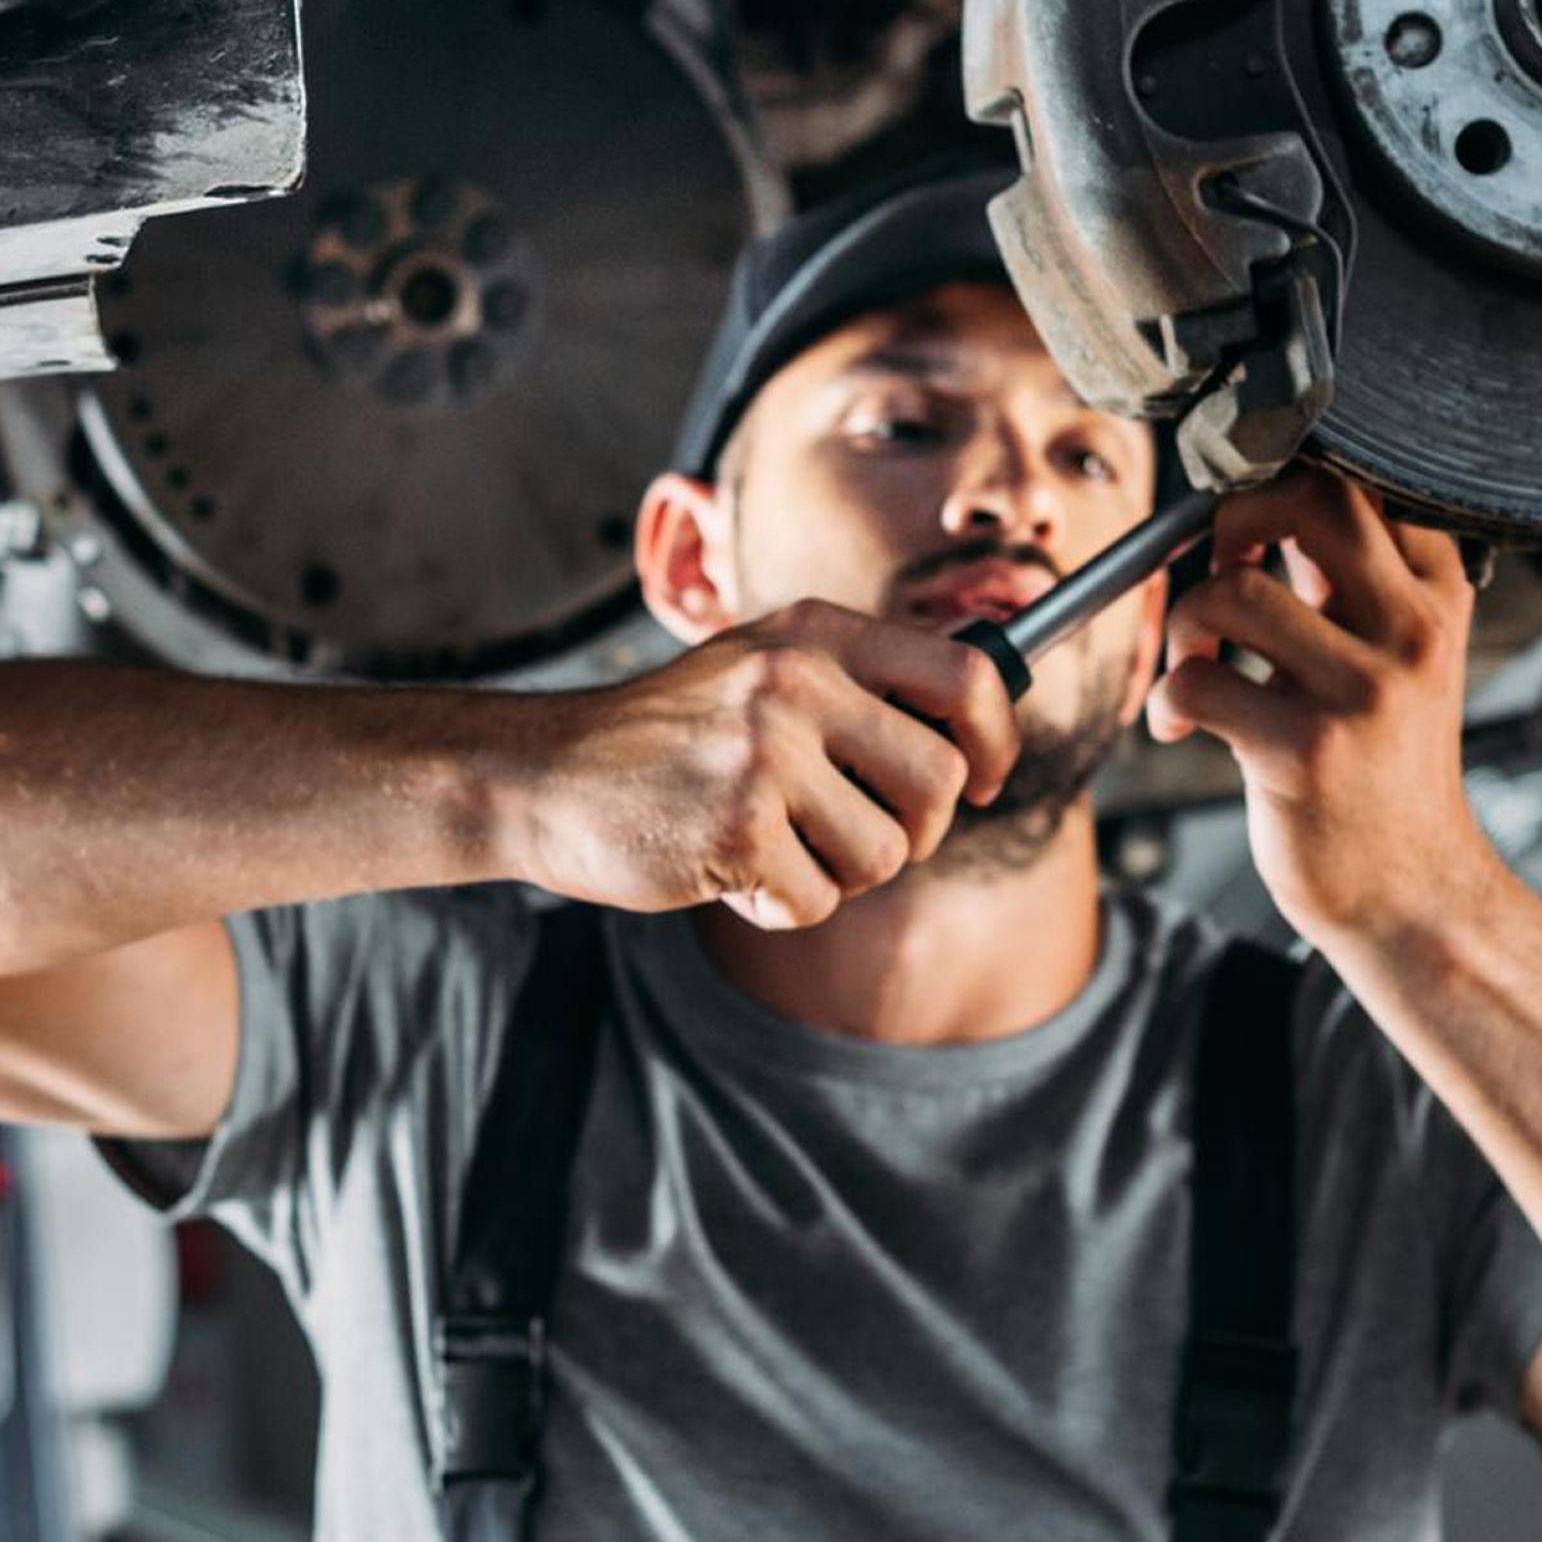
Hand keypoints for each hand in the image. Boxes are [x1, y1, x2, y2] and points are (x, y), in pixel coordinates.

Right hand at [503, 603, 1022, 928]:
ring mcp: (765, 754)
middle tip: (851, 835)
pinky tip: (728, 870)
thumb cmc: (665, 737)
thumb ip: (858, 679)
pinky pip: (816, 901)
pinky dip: (779, 906)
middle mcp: (795, 682)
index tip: (986, 778)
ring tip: (773, 847)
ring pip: (885, 853)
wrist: (545, 774)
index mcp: (813, 634)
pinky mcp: (737, 828)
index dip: (997, 738)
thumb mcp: (759, 666)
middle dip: (912, 831)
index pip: (966, 673)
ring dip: (838, 875)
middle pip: (939, 782)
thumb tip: (986, 702)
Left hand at [1147, 466, 1507, 952]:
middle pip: (1311, 500)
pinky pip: (1197, 681)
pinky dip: (1167, 697)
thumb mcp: (1399, 659)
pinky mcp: (1305, 751)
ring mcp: (1361, 691)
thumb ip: (1351, 583)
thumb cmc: (1386, 773)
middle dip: (1232, 518)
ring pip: (1232, 592)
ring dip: (1184, 623)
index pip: (1365, 482)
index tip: (1250, 530)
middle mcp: (1410, 633)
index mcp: (1436, 597)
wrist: (1414, 892)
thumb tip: (1269, 500)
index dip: (1286, 483)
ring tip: (1194, 662)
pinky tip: (1180, 723)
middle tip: (1216, 568)